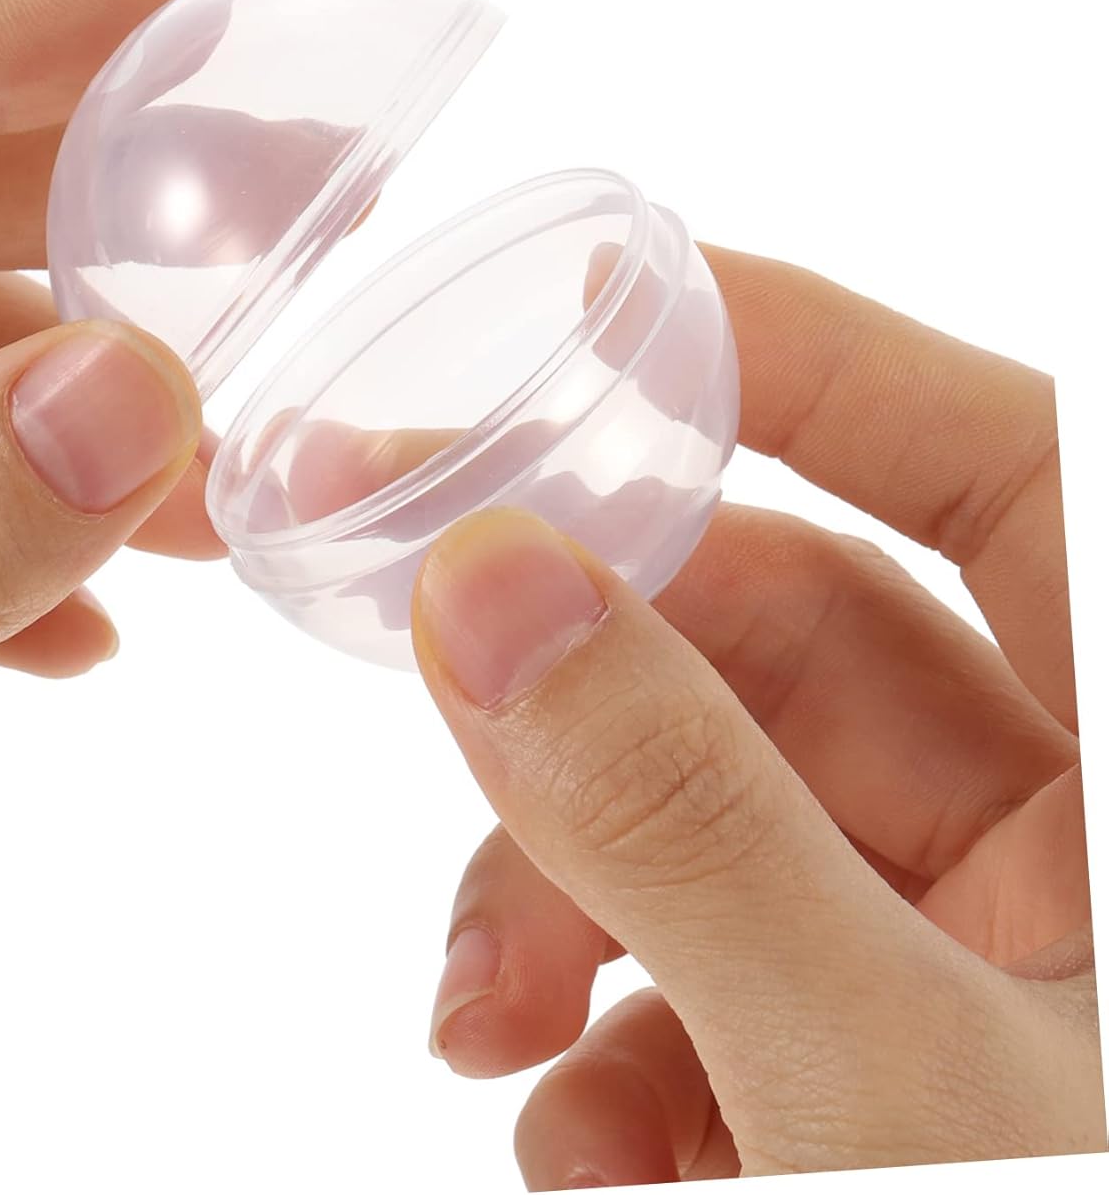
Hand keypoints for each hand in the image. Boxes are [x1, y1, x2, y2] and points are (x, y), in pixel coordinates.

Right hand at [412, 247, 1100, 1180]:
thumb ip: (690, 829)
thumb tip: (486, 588)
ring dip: (560, 900)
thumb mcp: (897, 1083)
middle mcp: (1072, 829)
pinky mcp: (880, 1046)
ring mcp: (971, 941)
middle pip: (773, 640)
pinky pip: (708, 965)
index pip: (982, 456)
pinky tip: (585, 1147)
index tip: (573, 327)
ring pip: (706, 813)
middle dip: (573, 681)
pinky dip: (616, 1042)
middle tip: (399, 669)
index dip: (785, 356)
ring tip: (483, 1039)